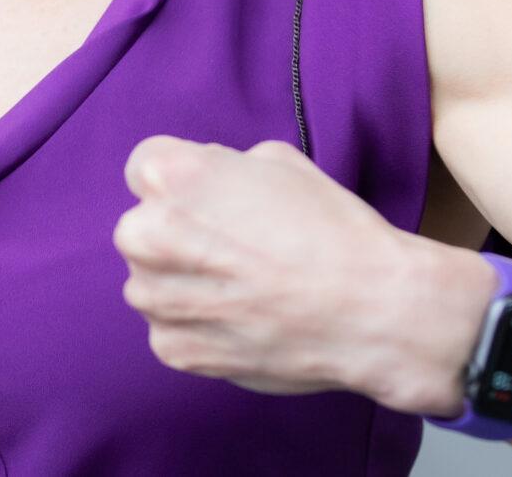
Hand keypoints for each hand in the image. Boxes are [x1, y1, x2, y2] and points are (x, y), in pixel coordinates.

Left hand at [113, 136, 491, 412]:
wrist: (370, 310)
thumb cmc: (330, 228)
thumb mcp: (278, 161)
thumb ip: (223, 167)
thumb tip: (207, 183)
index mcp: (173, 177)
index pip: (144, 167)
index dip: (183, 182)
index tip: (212, 200)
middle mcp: (149, 235)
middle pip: (140, 227)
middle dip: (175, 234)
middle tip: (229, 248)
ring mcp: (156, 299)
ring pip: (150, 281)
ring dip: (180, 283)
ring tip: (241, 287)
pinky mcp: (173, 349)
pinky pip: (168, 329)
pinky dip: (196, 327)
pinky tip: (242, 320)